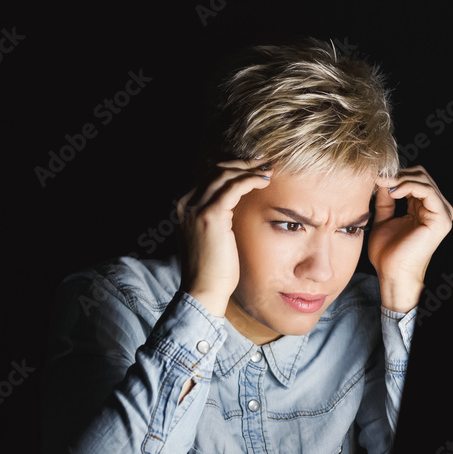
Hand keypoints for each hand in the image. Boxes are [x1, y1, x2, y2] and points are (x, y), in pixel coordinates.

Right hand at [177, 158, 270, 317]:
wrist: (204, 290)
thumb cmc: (212, 269)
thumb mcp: (210, 237)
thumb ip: (216, 217)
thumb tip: (235, 205)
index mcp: (184, 206)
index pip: (209, 175)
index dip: (233, 167)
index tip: (254, 167)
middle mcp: (185, 202)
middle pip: (216, 169)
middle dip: (242, 163)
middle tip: (265, 163)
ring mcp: (196, 208)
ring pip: (224, 174)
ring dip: (249, 169)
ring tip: (268, 171)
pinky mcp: (210, 215)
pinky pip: (234, 187)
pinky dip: (251, 180)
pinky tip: (265, 181)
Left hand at [369, 165, 452, 312]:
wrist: (392, 274)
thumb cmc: (388, 253)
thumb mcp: (384, 218)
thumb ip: (386, 199)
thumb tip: (383, 179)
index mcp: (425, 208)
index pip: (415, 179)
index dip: (395, 175)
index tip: (375, 176)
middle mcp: (437, 208)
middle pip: (421, 175)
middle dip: (398, 174)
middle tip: (379, 178)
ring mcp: (442, 213)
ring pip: (424, 180)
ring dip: (401, 179)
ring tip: (384, 185)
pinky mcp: (441, 219)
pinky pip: (427, 191)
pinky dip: (409, 186)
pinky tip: (394, 192)